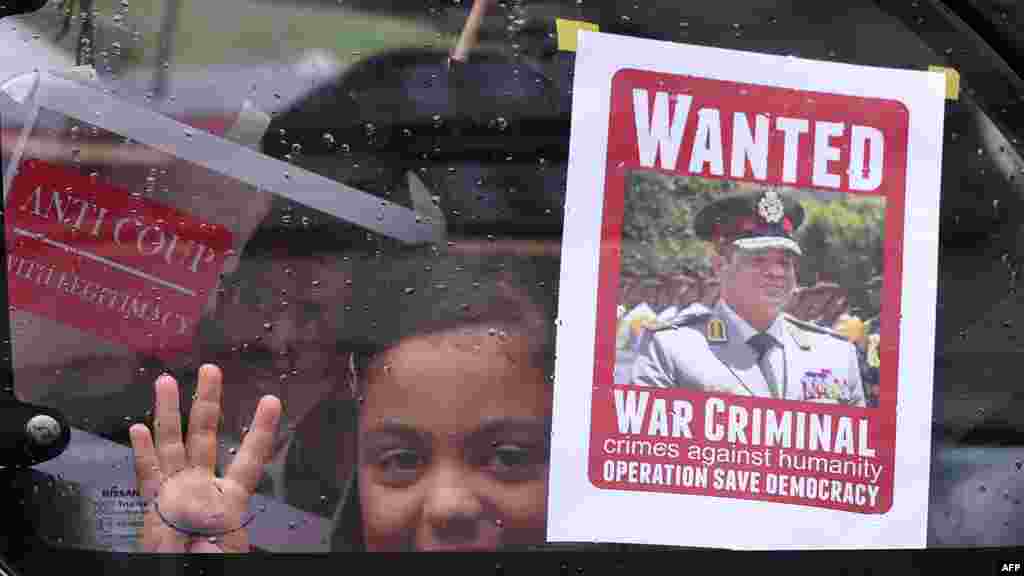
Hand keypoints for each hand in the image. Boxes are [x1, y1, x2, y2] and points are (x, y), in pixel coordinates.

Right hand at [129, 364, 281, 552]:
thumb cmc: (211, 565)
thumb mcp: (223, 555)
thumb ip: (217, 543)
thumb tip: (209, 539)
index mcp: (229, 500)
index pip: (250, 458)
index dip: (261, 430)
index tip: (271, 401)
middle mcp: (202, 489)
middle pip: (205, 436)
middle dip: (207, 402)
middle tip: (210, 370)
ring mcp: (176, 494)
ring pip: (171, 445)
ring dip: (167, 413)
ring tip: (166, 382)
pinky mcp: (153, 508)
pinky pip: (147, 476)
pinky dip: (141, 453)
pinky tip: (138, 429)